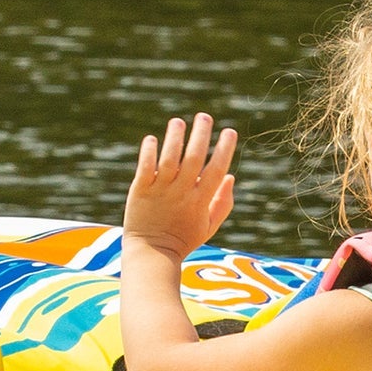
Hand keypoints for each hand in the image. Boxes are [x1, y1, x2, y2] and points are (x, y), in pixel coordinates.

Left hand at [124, 113, 236, 259]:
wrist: (151, 254)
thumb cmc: (183, 239)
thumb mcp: (209, 225)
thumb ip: (223, 202)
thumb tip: (231, 176)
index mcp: (201, 200)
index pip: (217, 169)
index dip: (225, 148)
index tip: (230, 131)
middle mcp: (181, 193)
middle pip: (194, 158)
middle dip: (201, 135)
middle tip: (204, 116)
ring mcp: (160, 191)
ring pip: (169, 159)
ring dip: (175, 138)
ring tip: (178, 122)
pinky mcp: (140, 191)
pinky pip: (145, 167)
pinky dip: (149, 152)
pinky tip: (153, 139)